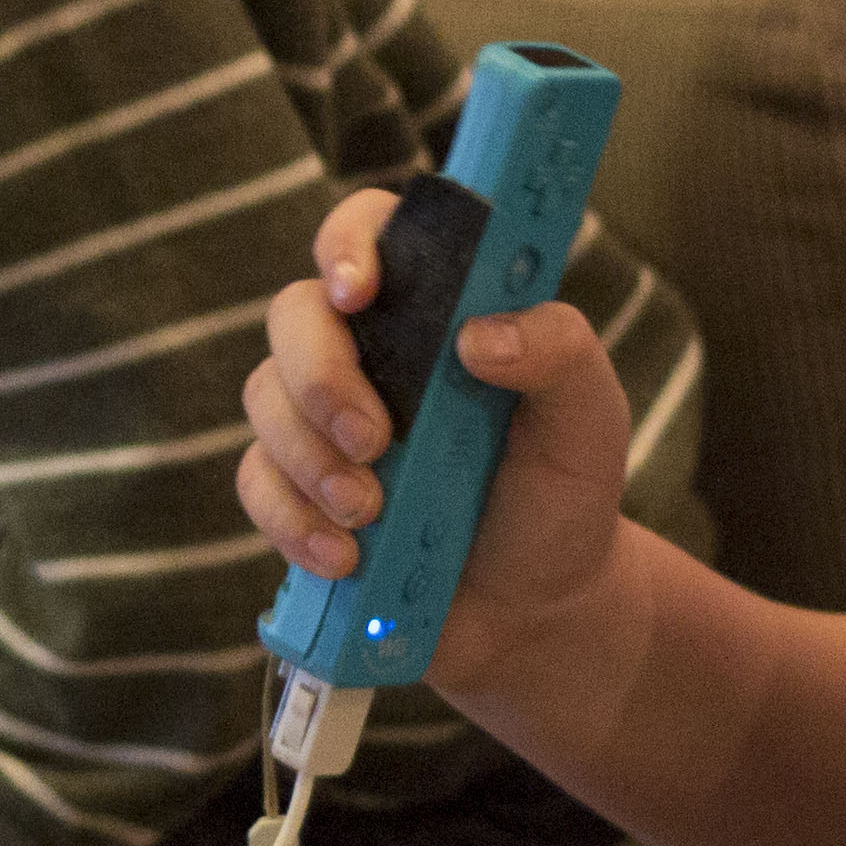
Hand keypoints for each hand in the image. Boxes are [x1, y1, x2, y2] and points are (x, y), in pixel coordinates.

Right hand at [233, 187, 637, 682]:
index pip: (370, 232)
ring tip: (372, 514)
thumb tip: (478, 336)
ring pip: (265, 399)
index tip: (358, 290)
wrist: (535, 612)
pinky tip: (346, 557)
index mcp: (435, 311)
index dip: (349, 243)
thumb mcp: (589, 420)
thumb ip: (560, 353)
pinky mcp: (300, 492)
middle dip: (320, 376)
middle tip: (376, 440)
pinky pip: (257, 483)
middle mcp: (369, 354)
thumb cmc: (561, 496)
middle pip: (294, 315)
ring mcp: (324, 422)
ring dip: (311, 460)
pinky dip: (292, 521)